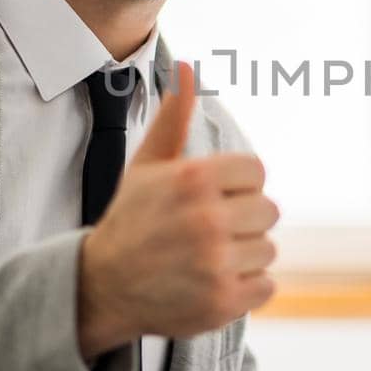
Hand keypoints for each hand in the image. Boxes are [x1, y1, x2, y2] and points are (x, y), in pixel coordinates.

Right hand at [76, 61, 278, 358]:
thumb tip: (187, 68)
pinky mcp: (223, 302)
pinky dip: (245, 288)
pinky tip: (211, 282)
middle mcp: (208, 219)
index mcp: (195, 178)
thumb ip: (174, 117)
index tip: (210, 201)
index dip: (236, 188)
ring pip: (268, 250)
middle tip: (205, 233)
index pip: (257, 174)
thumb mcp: (147, 165)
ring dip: (243, 257)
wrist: (102, 287)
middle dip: (241, 222)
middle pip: (268, 212)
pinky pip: (266, 286)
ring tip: (204, 259)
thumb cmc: (131, 221)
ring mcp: (216, 263)